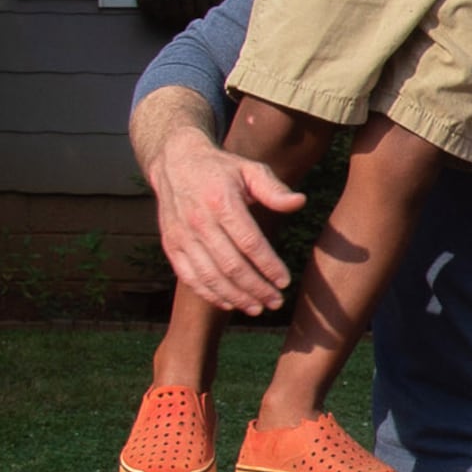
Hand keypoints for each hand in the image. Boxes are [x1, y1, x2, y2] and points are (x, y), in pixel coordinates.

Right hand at [146, 122, 303, 314]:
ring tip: (258, 308)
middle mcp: (199, 221)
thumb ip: (273, 189)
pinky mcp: (171, 245)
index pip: (249, 243)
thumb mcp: (249, 170)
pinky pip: (190, 277)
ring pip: (210, 276)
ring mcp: (182, 236)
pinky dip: (210, 294)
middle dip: (256, 288)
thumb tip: (300, 202)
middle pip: (231, 265)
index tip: (285, 281)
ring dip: (236, 297)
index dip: (268, 265)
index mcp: (222, 202)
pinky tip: (230, 304)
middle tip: (276, 301)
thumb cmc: (221, 169)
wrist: (174, 163)